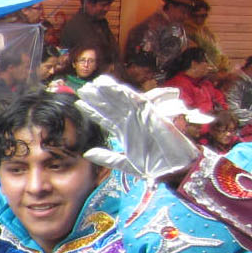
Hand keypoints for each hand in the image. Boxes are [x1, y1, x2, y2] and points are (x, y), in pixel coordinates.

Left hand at [76, 76, 198, 180]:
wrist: (173, 169)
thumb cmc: (154, 166)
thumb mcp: (125, 163)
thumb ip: (107, 157)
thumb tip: (87, 153)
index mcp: (124, 132)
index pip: (105, 118)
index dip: (92, 110)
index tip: (79, 103)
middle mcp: (130, 122)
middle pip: (110, 106)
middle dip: (96, 98)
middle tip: (82, 89)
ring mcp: (140, 116)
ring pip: (120, 100)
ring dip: (107, 90)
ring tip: (94, 83)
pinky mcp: (150, 113)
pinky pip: (134, 99)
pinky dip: (121, 92)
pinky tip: (109, 86)